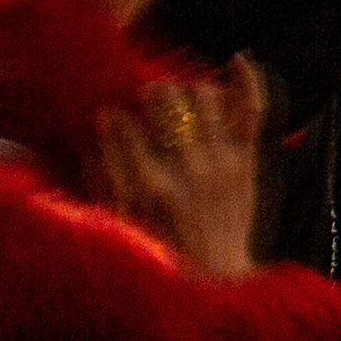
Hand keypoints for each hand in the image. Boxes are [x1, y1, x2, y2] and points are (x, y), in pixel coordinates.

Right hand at [91, 59, 267, 276]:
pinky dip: (246, 80)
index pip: (124, 127)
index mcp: (148, 187)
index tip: (111, 115)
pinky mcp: (246, 160)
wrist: (215, 282)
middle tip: (148, 104)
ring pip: (204, 97)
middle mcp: (186, 169)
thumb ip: (100, 182)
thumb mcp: (120, 225)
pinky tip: (236, 59)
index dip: (114, 115)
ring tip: (182, 101)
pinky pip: (251, 108)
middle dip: (152, 94)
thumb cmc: (160, 253)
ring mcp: (221, 162)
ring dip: (189, 90)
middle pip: (166, 102)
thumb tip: (90, 137)